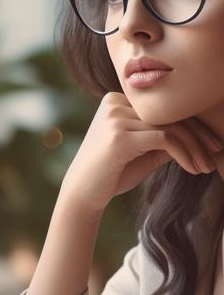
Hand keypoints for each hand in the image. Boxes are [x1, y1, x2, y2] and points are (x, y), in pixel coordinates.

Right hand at [60, 92, 222, 214]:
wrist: (83, 194)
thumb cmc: (111, 174)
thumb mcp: (142, 153)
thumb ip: (163, 141)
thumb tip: (195, 137)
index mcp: (117, 101)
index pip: (162, 109)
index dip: (191, 125)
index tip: (210, 143)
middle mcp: (115, 103)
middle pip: (168, 114)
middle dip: (197, 135)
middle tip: (217, 152)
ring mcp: (116, 117)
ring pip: (169, 127)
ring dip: (194, 148)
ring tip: (207, 166)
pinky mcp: (120, 135)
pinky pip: (164, 140)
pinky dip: (183, 154)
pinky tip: (193, 169)